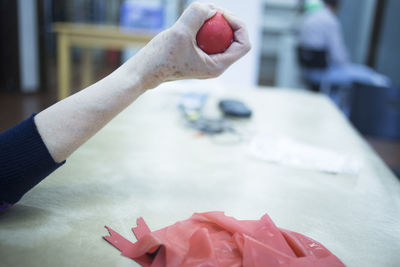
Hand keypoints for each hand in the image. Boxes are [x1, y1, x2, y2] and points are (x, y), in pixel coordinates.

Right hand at [122, 2, 250, 89]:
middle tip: (208, 9)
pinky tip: (188, 23)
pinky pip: (208, 37)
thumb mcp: (179, 33)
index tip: (221, 13)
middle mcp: (216, 64)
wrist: (145, 71)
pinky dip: (202, 26)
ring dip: (212, 22)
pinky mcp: (198, 54)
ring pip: (221, 36)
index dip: (238, 25)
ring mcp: (207, 60)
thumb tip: (212, 7)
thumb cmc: (160, 58)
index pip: (243, 44)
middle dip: (225, 21)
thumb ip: (197, 15)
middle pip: (234, 38)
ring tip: (195, 18)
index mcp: (218, 66)